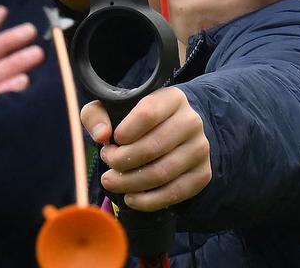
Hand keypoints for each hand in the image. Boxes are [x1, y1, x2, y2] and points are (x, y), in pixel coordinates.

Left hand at [81, 87, 211, 211]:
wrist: (172, 133)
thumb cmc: (135, 121)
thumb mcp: (112, 109)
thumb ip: (96, 115)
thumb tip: (101, 135)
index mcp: (172, 99)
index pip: (148, 114)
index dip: (125, 132)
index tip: (112, 141)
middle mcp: (191, 121)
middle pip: (153, 147)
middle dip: (122, 160)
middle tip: (107, 162)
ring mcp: (200, 149)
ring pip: (162, 173)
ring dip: (129, 182)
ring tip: (111, 181)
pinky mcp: (202, 174)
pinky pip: (174, 193)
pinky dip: (147, 201)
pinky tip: (130, 198)